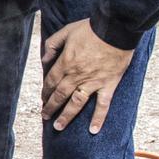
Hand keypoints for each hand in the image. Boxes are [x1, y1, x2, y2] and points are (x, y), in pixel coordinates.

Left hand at [40, 19, 135, 134]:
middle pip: (60, 95)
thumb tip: (44, 59)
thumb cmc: (91, 28)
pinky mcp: (108, 85)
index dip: (45, 91)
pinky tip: (93, 130)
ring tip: (58, 127)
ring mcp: (92, 82)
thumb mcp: (67, 31)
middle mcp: (76, 76)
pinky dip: (98, 118)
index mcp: (66, 62)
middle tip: (45, 116)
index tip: (43, 99)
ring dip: (66, 116)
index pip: (51, 81)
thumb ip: (53, 44)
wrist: (115, 29)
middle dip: (50, 107)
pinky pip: (102, 105)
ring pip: (76, 103)